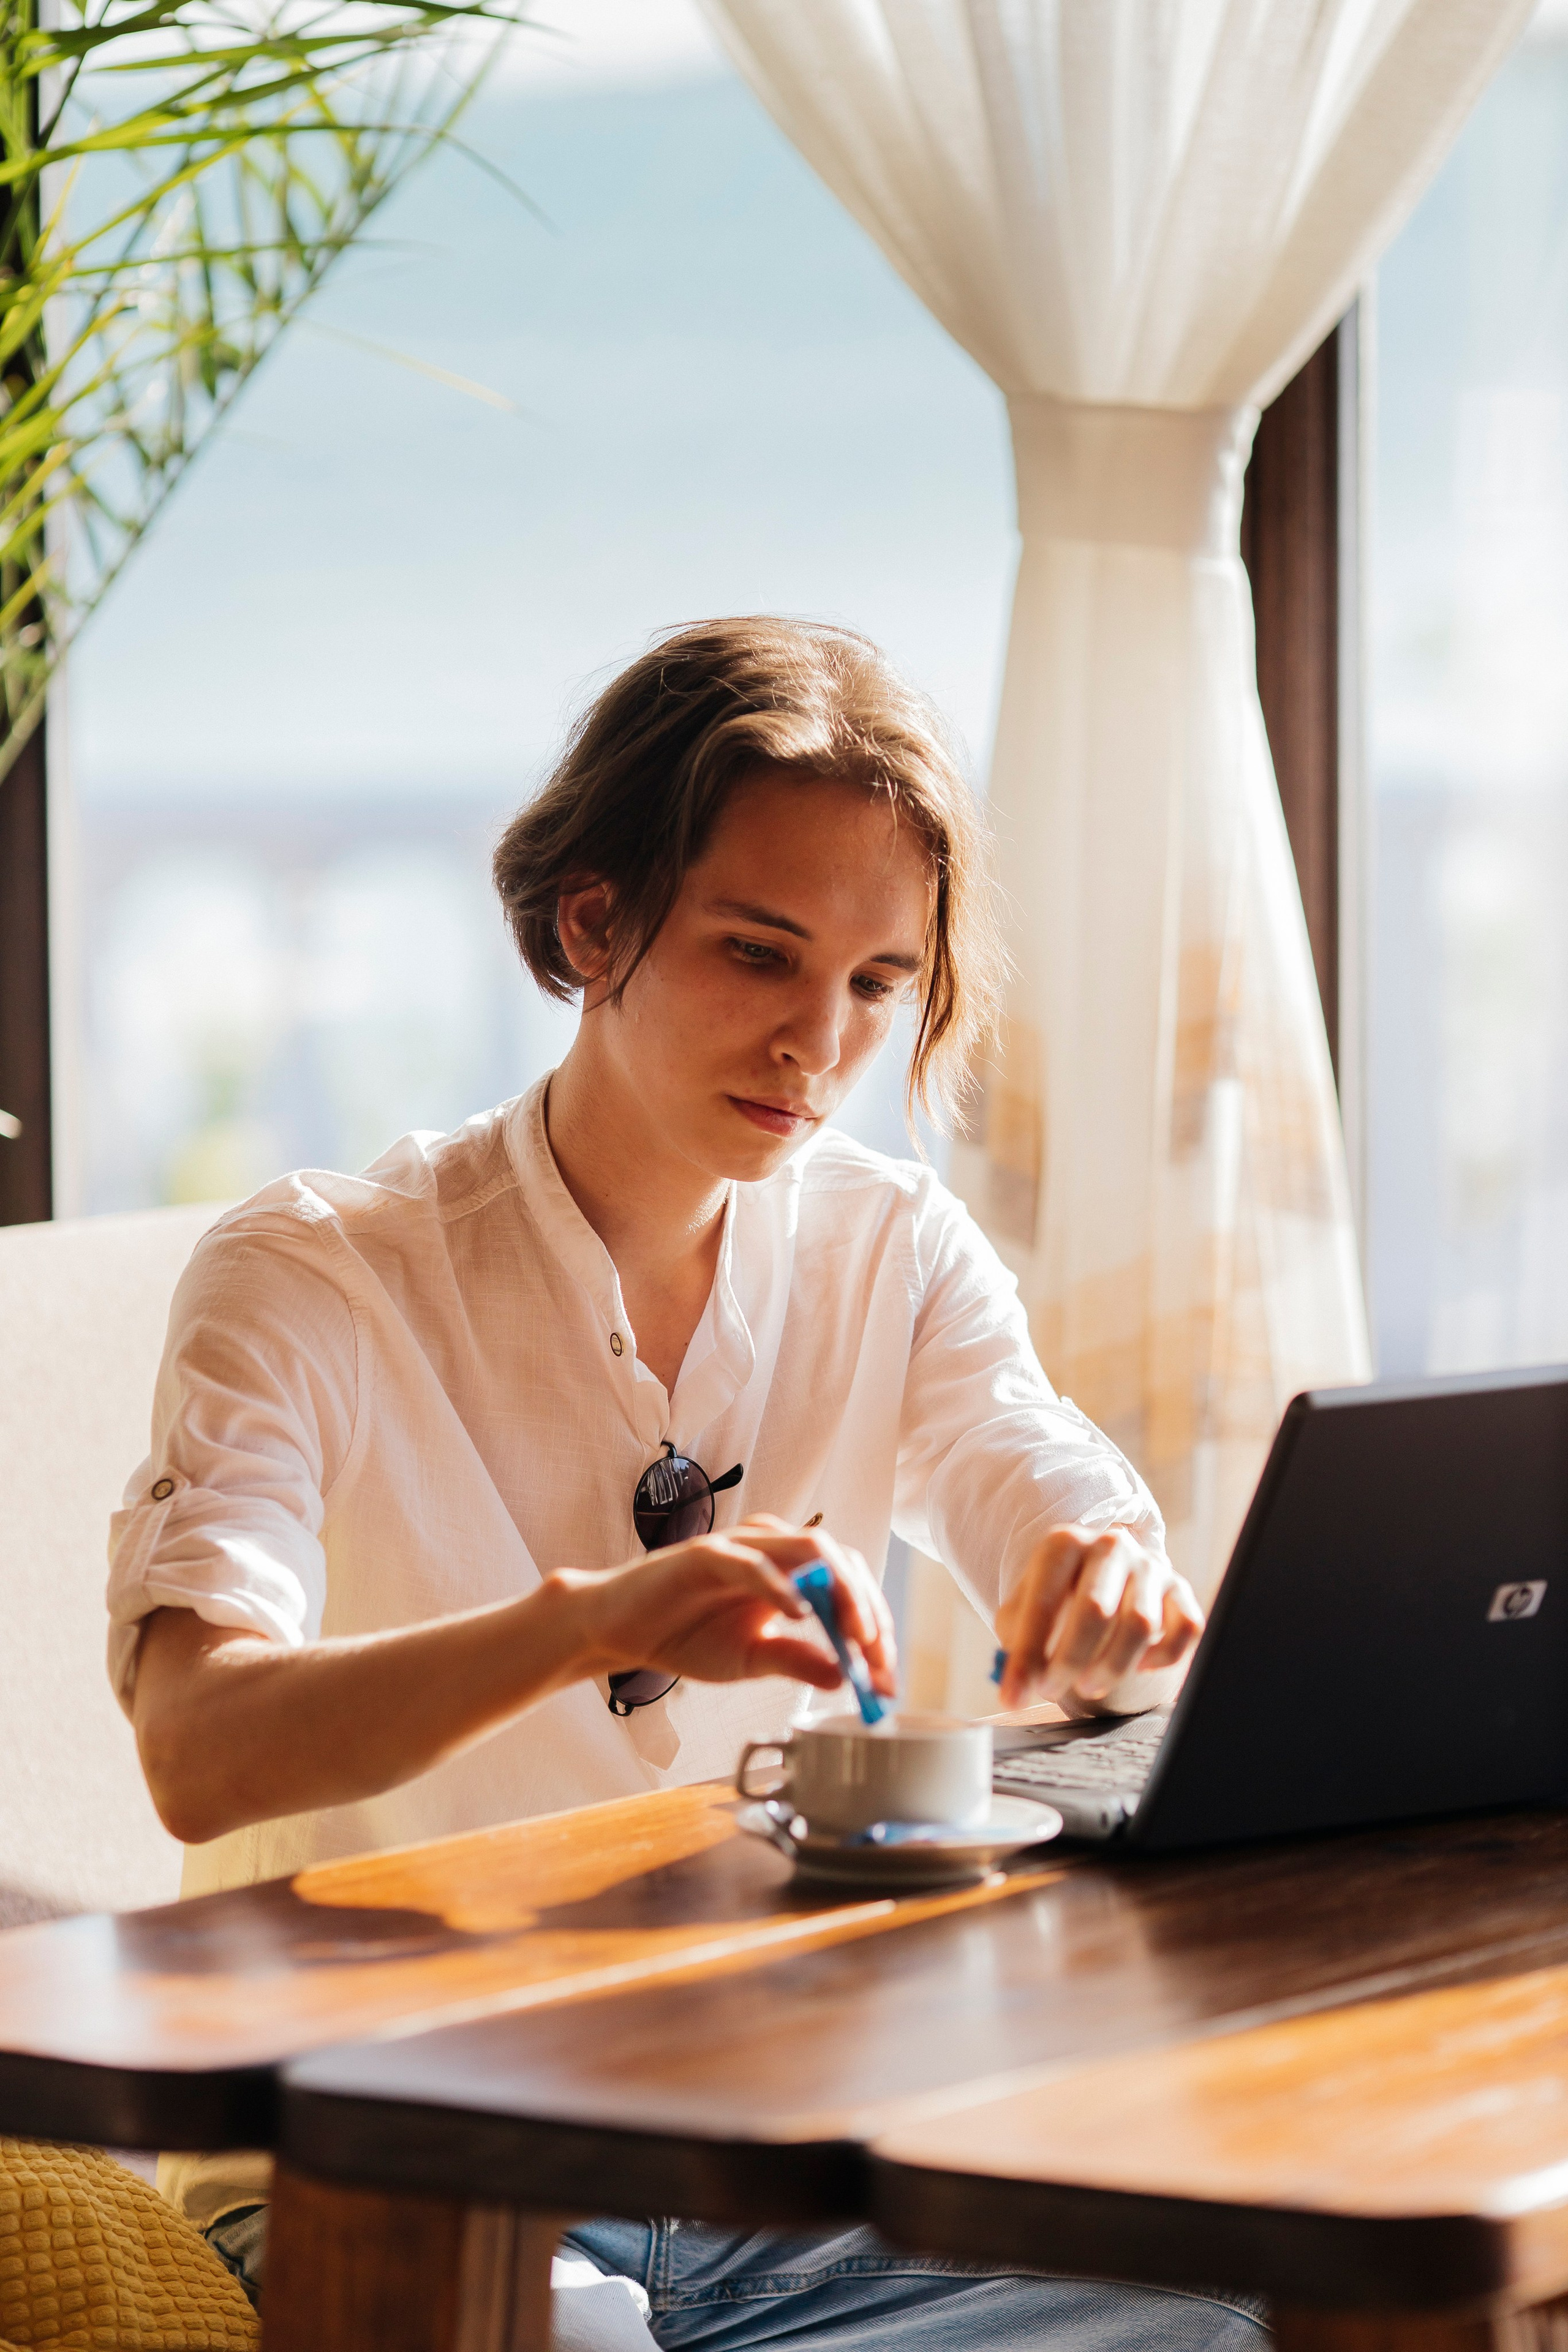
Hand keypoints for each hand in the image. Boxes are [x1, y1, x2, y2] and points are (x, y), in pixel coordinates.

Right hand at [547, 1515, 897, 1697]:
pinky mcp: (706, 1555)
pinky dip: (779, 1585)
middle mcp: (773, 1550)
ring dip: (840, 1590)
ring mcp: (741, 1547)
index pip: (849, 1586)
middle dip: (868, 1609)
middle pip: (841, 1560)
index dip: (876, 1626)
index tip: (887, 1676)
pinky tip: (797, 1615)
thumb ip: (797, 1663)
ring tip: (856, 1635)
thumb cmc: (685, 1636)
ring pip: (810, 1548)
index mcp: (790, 1572)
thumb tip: (847, 1678)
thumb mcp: (750, 1661)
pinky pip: (752, 1563)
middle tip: (879, 1657)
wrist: (621, 1630)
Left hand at [993, 1525, 1201, 1712]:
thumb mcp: (1025, 1612)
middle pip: (1095, 1609)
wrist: (1105, 1585)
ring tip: (1088, 1687)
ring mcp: (1150, 1566)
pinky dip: (1163, 1655)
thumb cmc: (1058, 1605)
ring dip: (1111, 1666)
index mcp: (1065, 1543)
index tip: (1012, 1697)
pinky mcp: (1181, 1590)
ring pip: (1139, 1623)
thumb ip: (1016, 1643)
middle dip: (1069, 1660)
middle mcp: (1110, 1545)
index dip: (1027, 1653)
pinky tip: (1141, 1667)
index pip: (1044, 1600)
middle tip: (1051, 1691)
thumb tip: (1016, 1685)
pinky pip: (1185, 1628)